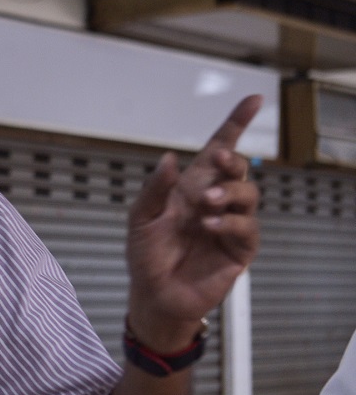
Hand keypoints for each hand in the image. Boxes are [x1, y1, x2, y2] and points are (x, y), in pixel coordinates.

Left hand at [125, 95, 261, 351]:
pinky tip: (210, 226)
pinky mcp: (239, 249)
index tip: (253, 100)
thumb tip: (169, 158)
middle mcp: (215, 201)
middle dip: (235, 160)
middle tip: (221, 161)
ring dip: (230, 192)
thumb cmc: (146, 255)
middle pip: (239, 169)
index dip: (235, 125)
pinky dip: (230, 223)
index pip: (219, 150)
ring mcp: (230, 224)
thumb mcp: (141, 218)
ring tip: (207, 203)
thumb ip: (155, 189)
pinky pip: (246, 229)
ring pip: (248, 195)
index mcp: (191, 187)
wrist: (153, 294)